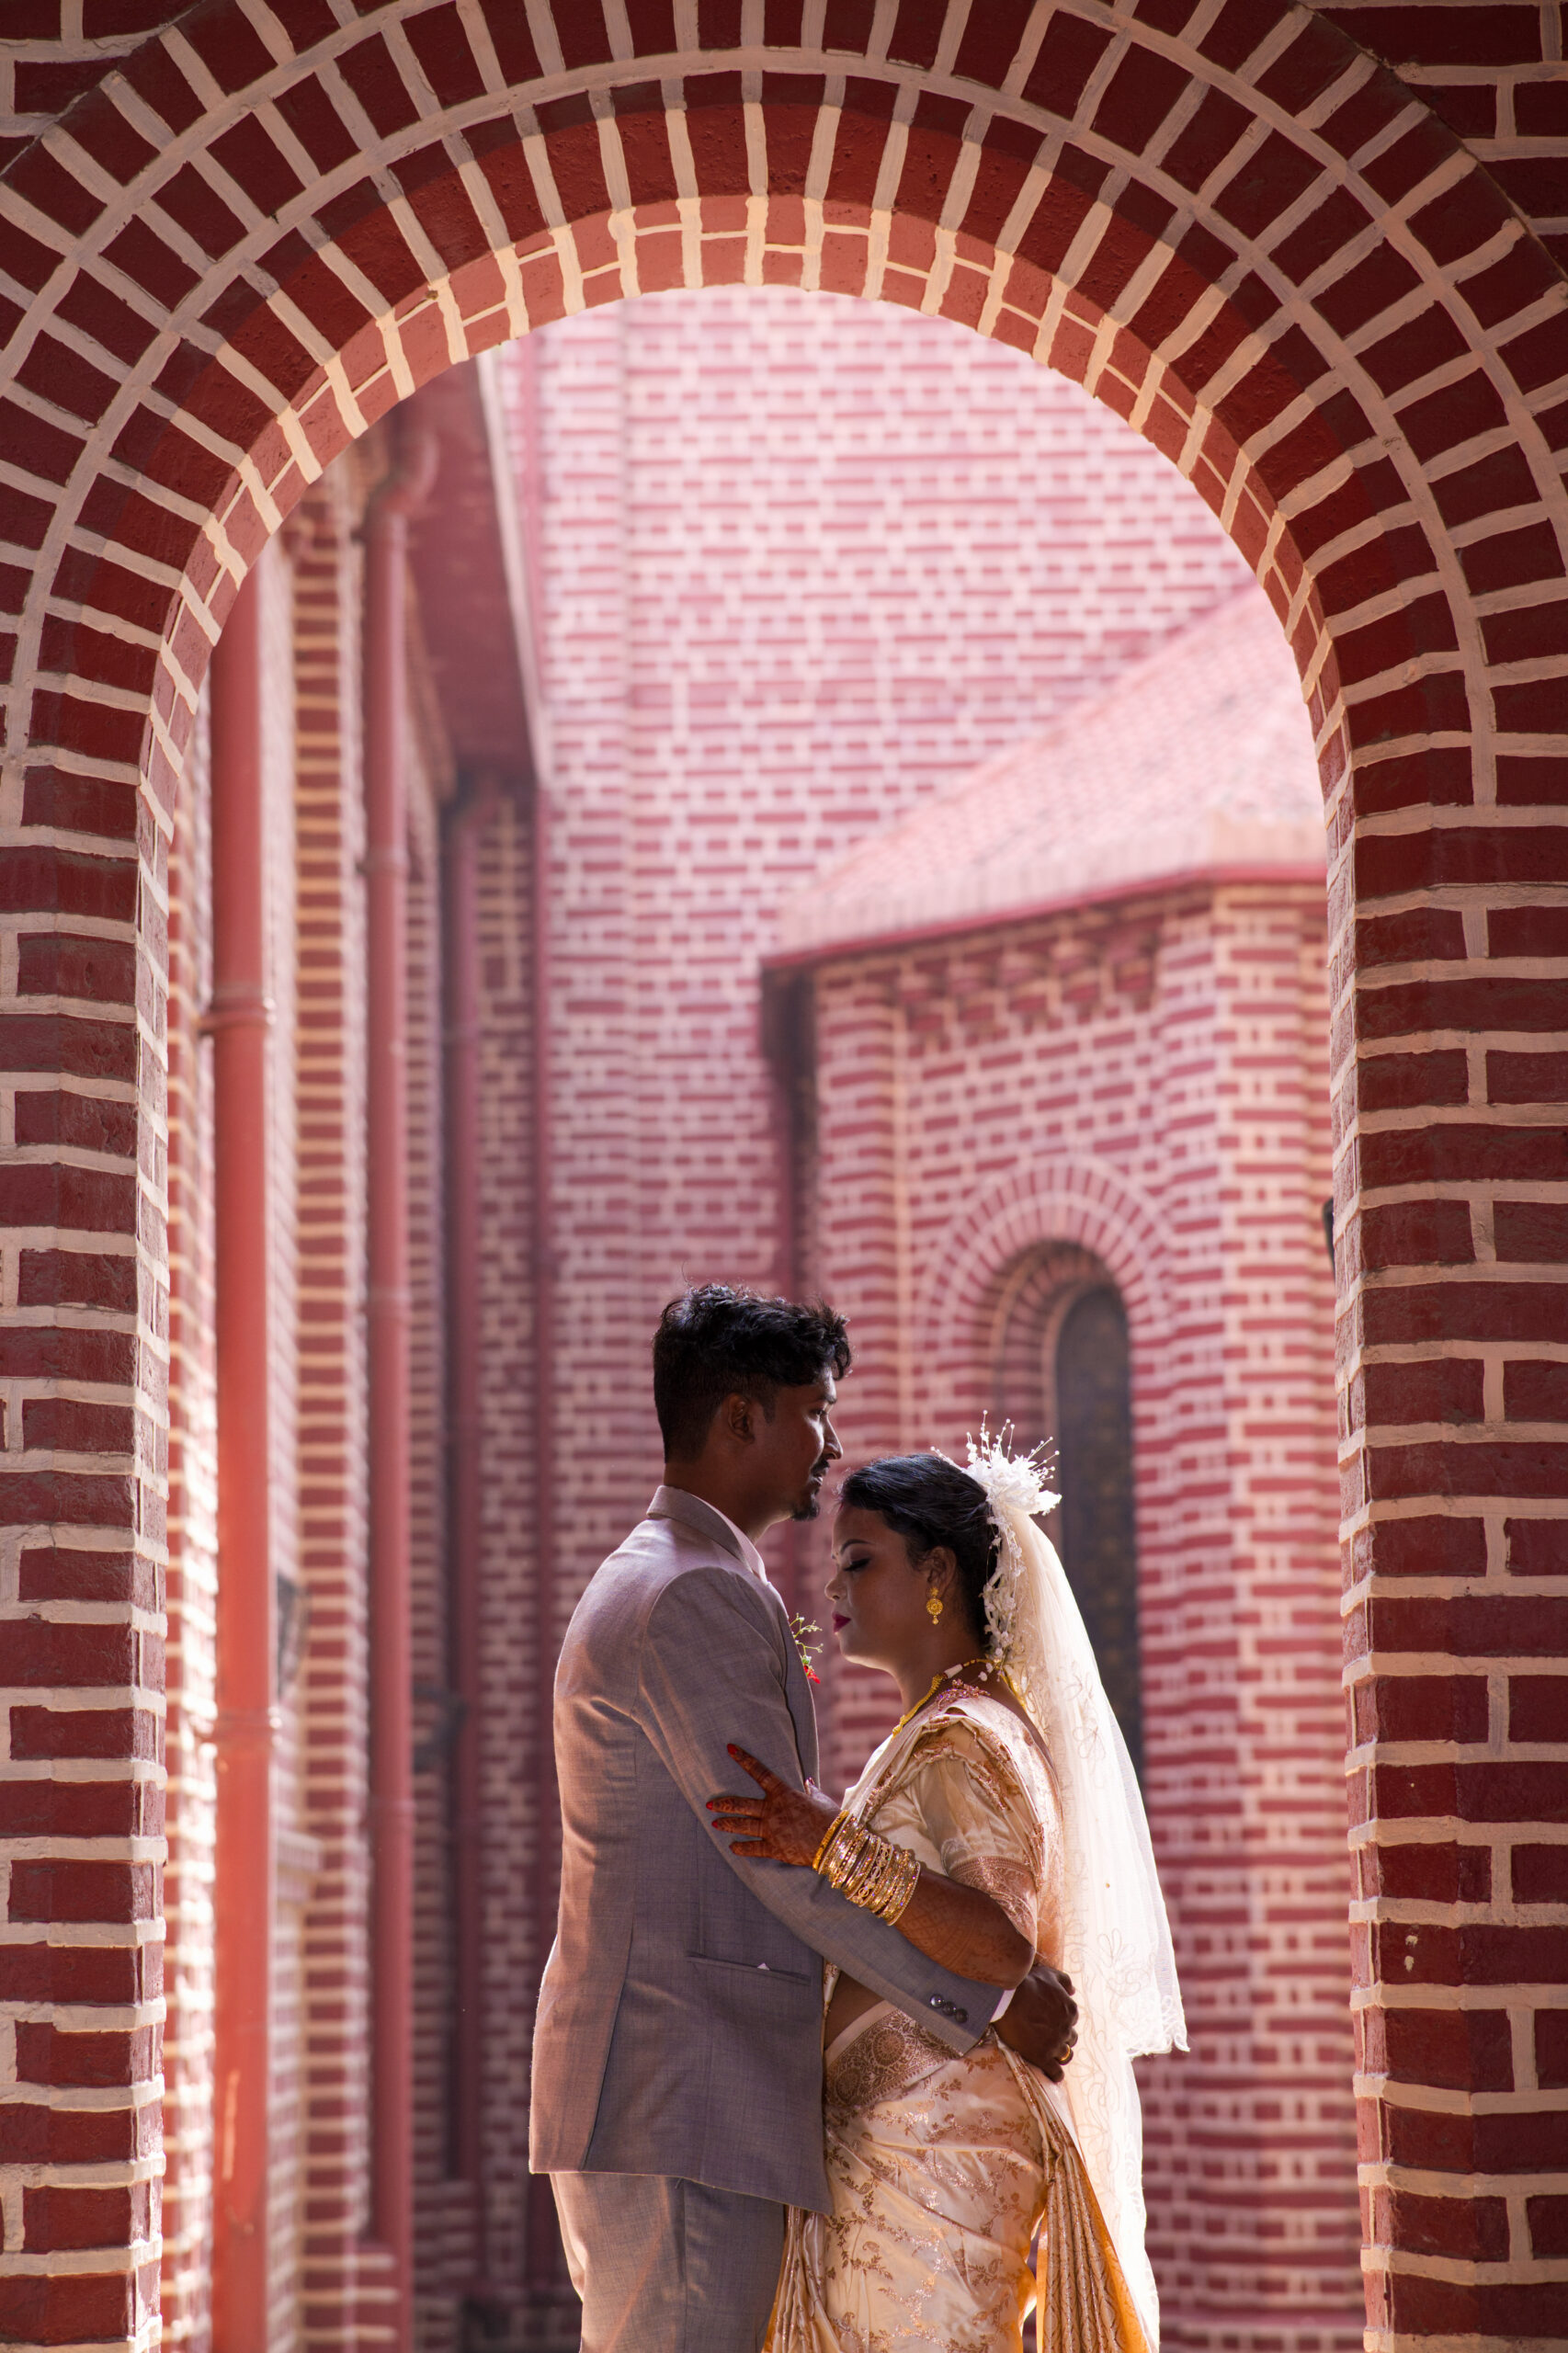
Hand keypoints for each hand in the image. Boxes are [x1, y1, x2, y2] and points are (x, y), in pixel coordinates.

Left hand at [708, 1745, 841, 1865]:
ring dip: (727, 1824)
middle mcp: (773, 1810)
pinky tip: (732, 1847)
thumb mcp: (819, 1799)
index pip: (759, 1772)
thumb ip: (810, 1791)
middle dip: (723, 1803)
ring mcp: (771, 1830)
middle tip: (709, 1803)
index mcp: (783, 1793)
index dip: (743, 1759)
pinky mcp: (774, 1849)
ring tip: (714, 1823)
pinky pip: (753, 1848)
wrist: (834, 1841)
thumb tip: (808, 1782)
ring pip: (742, 1826)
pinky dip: (742, 1848)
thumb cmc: (829, 1817)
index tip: (730, 1749)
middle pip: (742, 1804)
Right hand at [994, 1965, 1077, 2079]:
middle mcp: (1066, 2029)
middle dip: (1062, 2038)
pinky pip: (1056, 2072)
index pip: (1072, 2021)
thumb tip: (1073, 1991)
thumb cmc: (1026, 1983)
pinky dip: (1055, 2074)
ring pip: (1065, 2055)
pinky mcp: (1042, 2056)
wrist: (1005, 1997)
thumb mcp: (1048, 1974)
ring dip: (1060, 2054)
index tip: (1052, 2021)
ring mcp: (1055, 2044)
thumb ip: (1064, 1981)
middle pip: (1070, 2039)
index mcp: (1070, 2010)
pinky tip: (1051, 2073)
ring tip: (1050, 2053)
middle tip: (1048, 2036)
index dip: (1062, 2021)